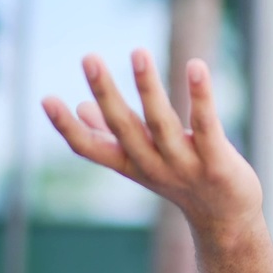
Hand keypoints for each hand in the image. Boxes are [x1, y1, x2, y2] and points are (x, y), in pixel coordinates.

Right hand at [42, 50, 262, 241]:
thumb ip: (114, 135)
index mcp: (131, 165)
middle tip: (88, 58)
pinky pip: (207, 125)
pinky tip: (196, 66)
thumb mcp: (144, 160)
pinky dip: (200, 96)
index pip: (90, 148)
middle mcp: (153, 166)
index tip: (45, 99)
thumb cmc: (183, 181)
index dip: (67, 127)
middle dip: (105, 92)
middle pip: (124, 127)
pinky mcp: (217, 162)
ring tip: (137, 52)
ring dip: (148, 87)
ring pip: (161, 122)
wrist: (226, 220)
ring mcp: (184, 165)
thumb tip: (82, 107)